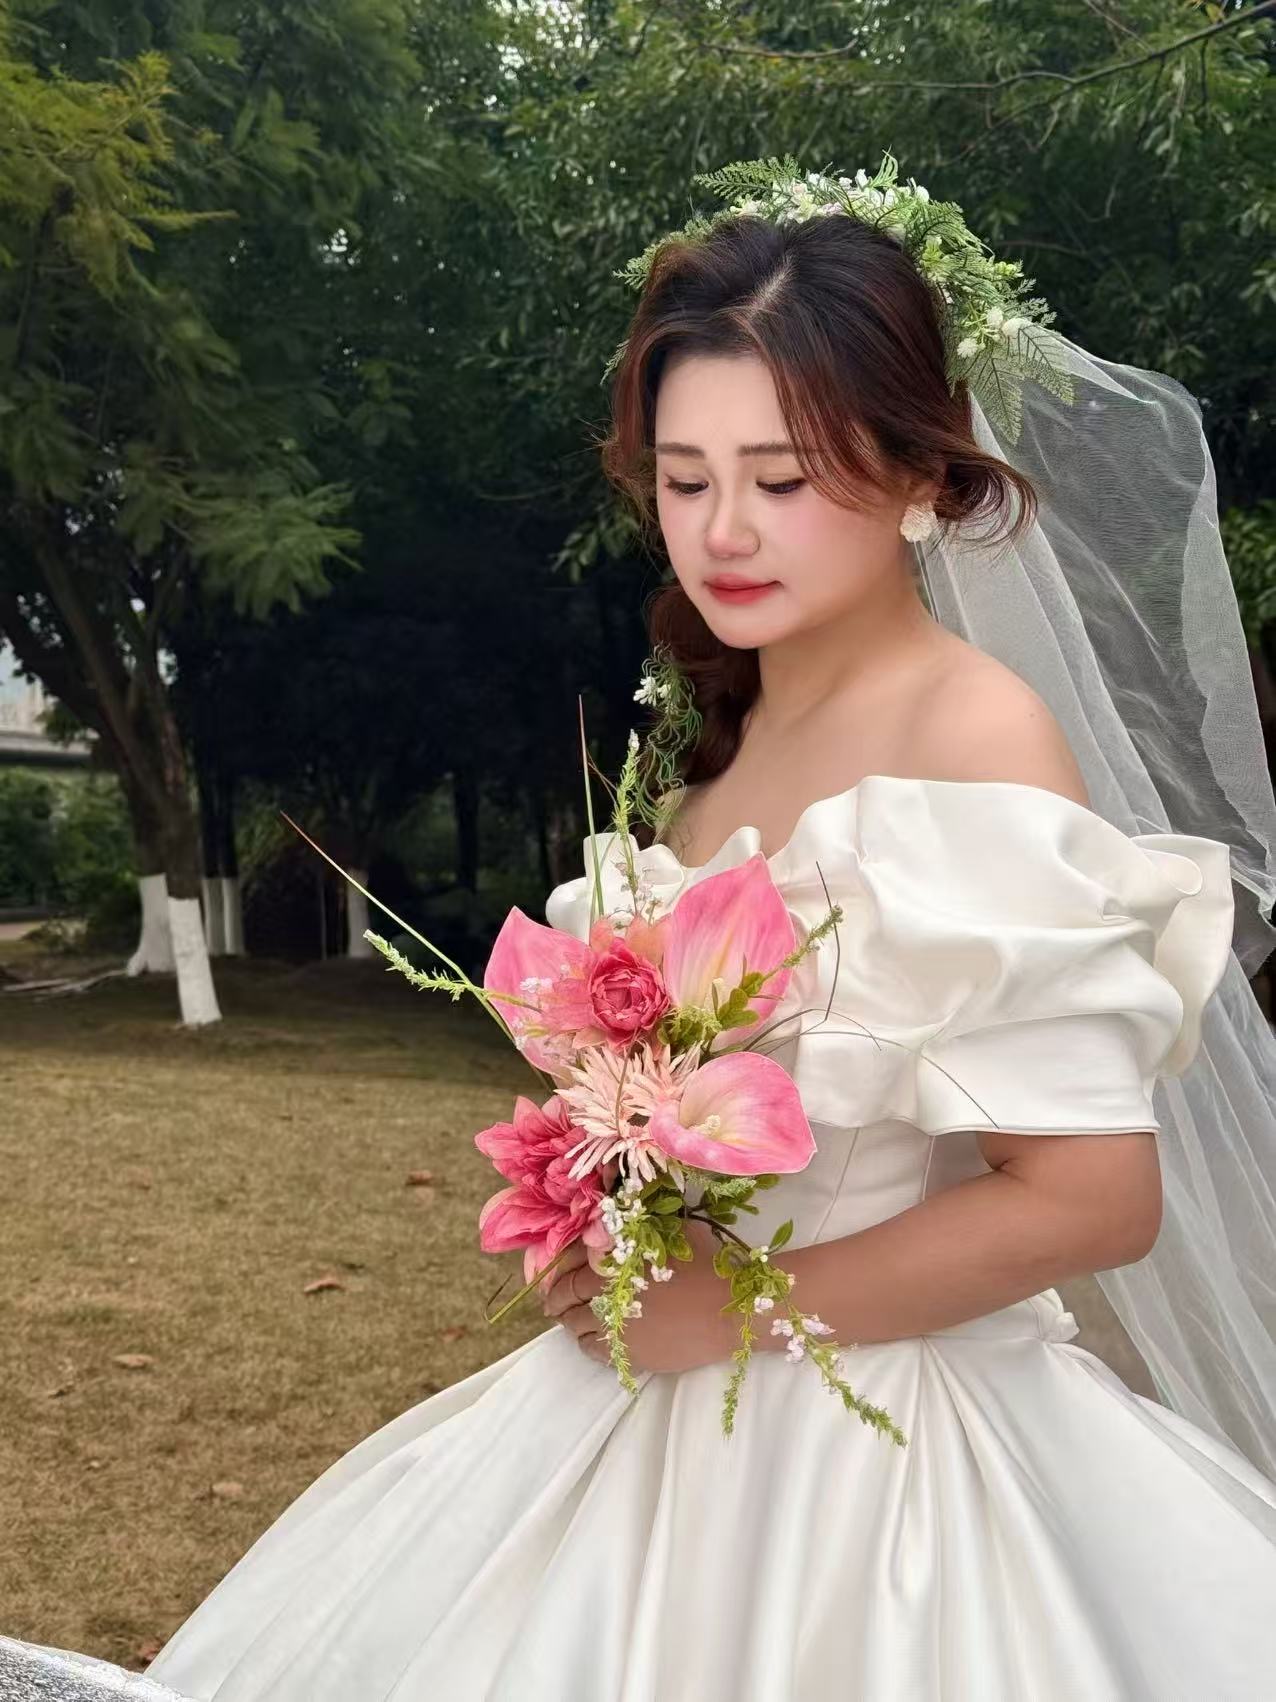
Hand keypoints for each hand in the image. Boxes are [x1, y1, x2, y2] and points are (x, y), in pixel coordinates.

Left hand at [541, 1217, 743, 1374]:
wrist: (731, 1308)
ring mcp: (616, 1328)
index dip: (559, 1271)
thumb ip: (634, 1229)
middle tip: (552, 1301)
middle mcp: (605, 1296)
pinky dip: (586, 1344)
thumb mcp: (669, 1231)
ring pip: (577, 1326)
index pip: (570, 1268)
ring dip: (569, 1321)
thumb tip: (611, 1224)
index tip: (553, 1275)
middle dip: (557, 1299)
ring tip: (568, 1319)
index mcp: (611, 1263)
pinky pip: (595, 1352)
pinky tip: (588, 1340)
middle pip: (568, 1298)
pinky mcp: (630, 1355)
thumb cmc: (704, 1262)